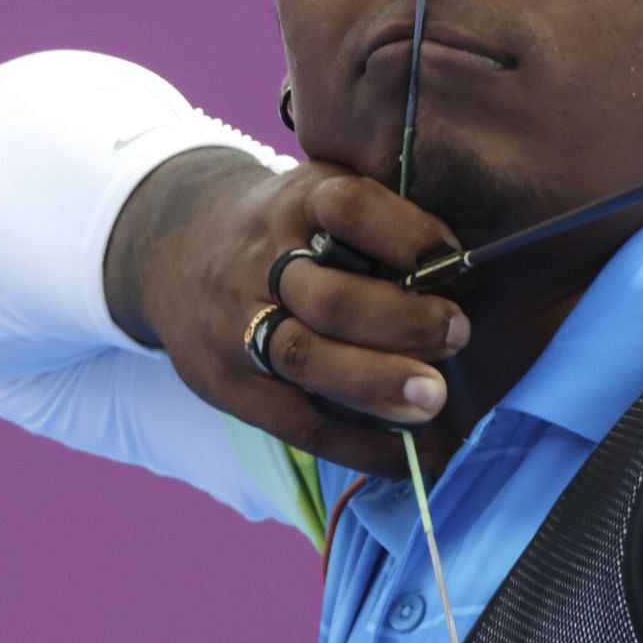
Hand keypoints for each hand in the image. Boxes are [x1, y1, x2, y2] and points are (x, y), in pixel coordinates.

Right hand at [104, 151, 468, 473]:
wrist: (173, 249)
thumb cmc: (286, 226)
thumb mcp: (320, 190)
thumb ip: (382, 212)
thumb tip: (470, 258)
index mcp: (295, 203)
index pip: (349, 209)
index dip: (409, 234)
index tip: (457, 257)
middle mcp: (260, 263)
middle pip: (329, 297)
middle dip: (402, 321)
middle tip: (459, 333)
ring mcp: (237, 326)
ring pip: (307, 358)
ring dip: (378, 383)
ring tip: (435, 398)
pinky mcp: (227, 384)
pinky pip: (295, 422)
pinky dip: (357, 444)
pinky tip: (406, 453)